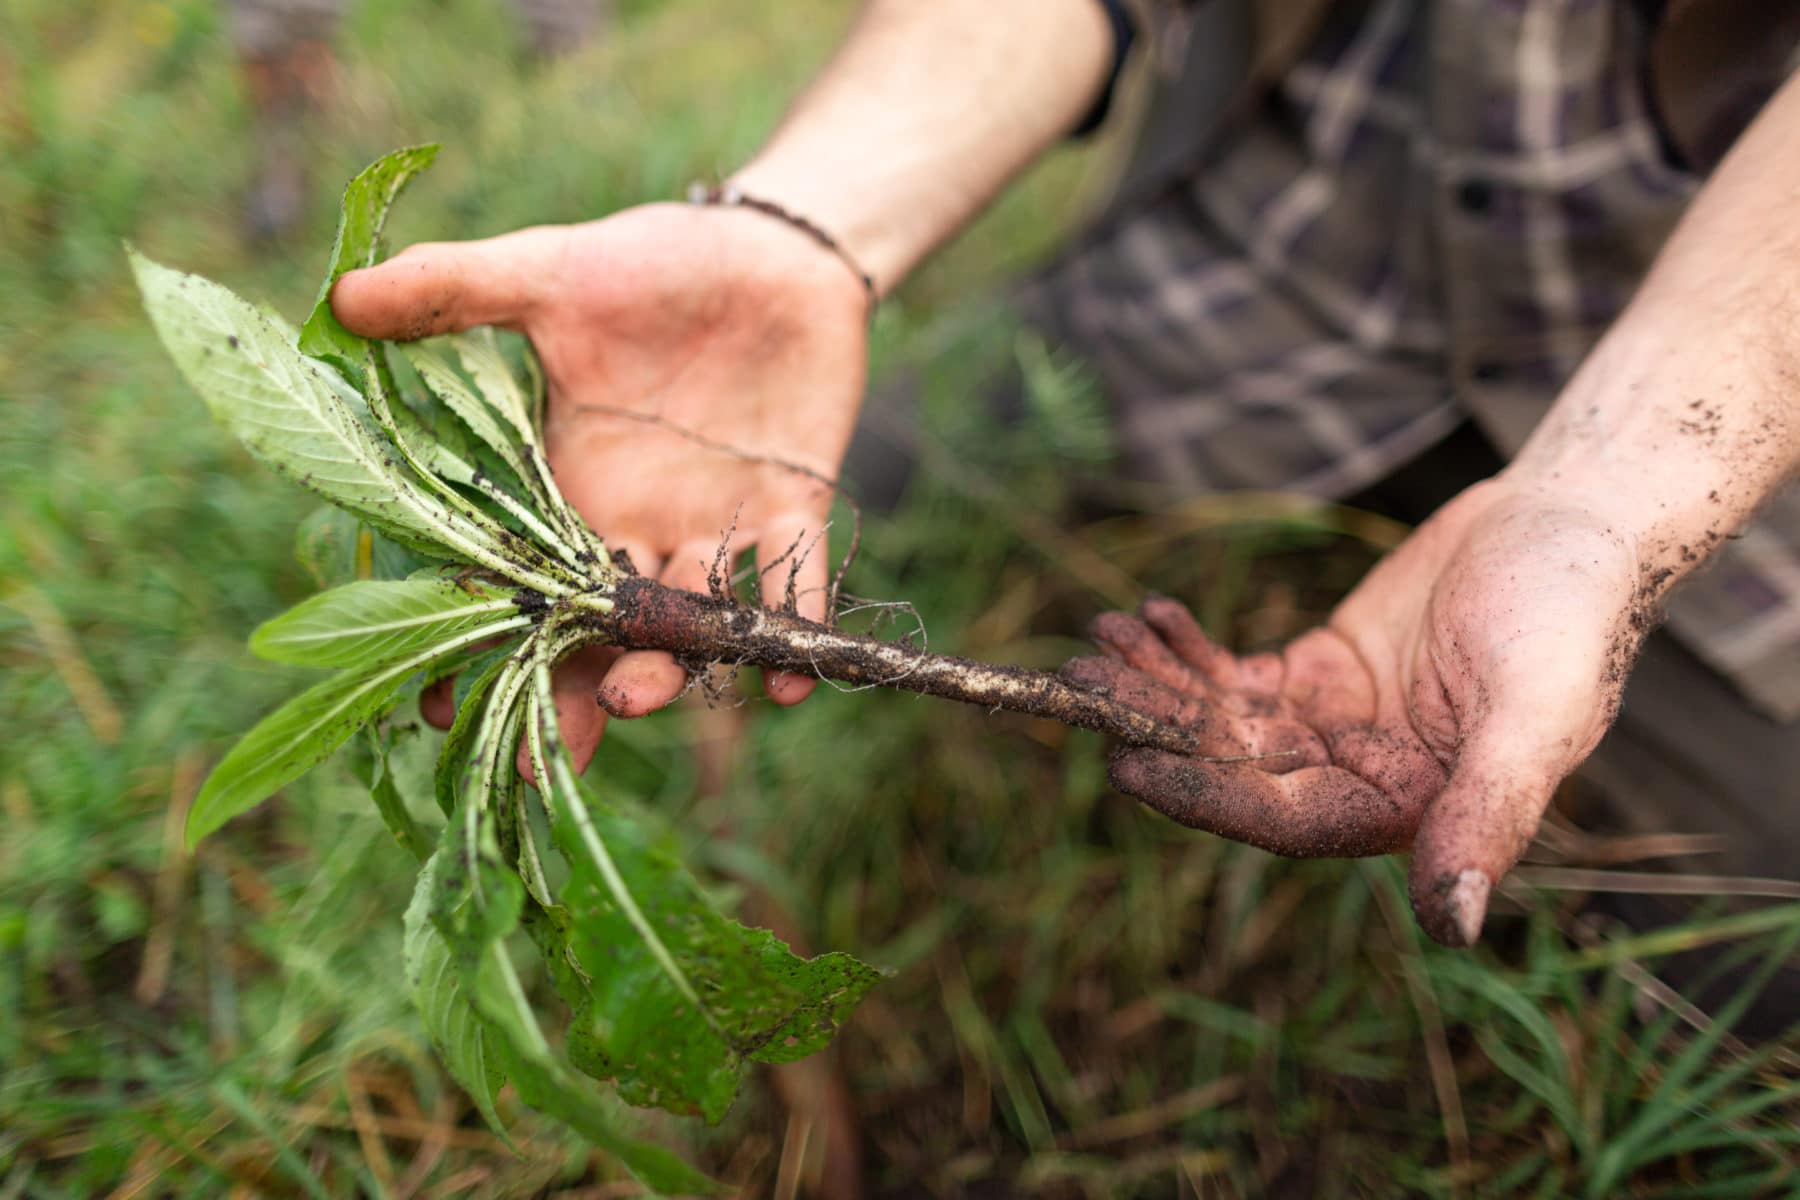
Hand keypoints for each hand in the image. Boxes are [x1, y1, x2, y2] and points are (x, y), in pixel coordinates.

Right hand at [331, 203, 870, 772]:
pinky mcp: (794, 507)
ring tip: (646, 700)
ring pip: (690, 620)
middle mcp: (636, 523)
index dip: (480, 644)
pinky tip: (792, 679)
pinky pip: (796, 583)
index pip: (514, 583)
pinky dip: (797, 629)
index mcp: (567, 483)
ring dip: (672, 666)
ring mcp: (715, 524)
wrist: (768, 250)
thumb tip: (341, 299)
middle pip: (600, 630)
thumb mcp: (547, 271)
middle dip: (578, 693)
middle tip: (554, 754)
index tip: (441, 707)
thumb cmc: (651, 264)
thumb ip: (454, 290)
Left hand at [1064, 478, 1646, 945]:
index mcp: (1410, 810)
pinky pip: (1237, 675)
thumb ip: (1487, 816)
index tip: (1125, 763)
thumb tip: (1452, 929)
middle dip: (1154, 724)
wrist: (1572, 523)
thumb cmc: (1569, 615)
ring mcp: (1336, 726)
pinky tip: (1148, 615)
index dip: (1203, 796)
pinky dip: (1189, 650)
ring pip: (1222, 719)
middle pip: (1234, 767)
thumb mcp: (1537, 715)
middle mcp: (1362, 779)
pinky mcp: (1321, 672)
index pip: (1284, 820)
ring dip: (1156, 683)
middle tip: (1076, 679)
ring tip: (1095, 639)